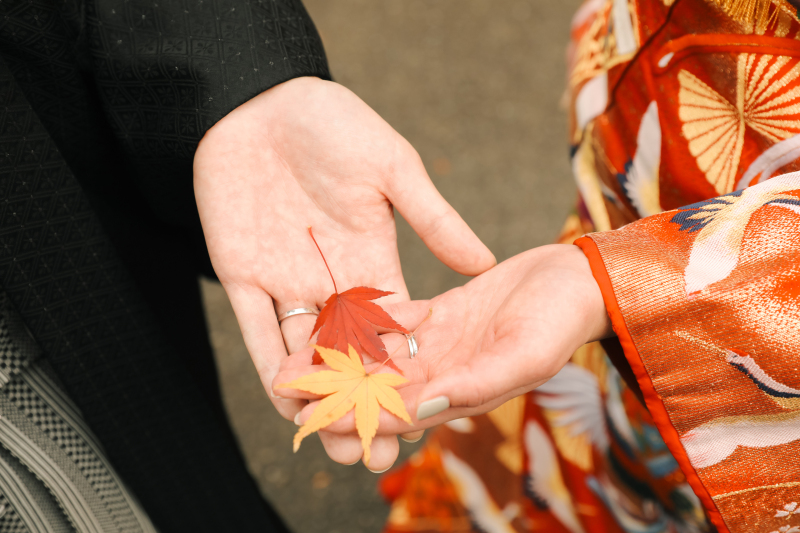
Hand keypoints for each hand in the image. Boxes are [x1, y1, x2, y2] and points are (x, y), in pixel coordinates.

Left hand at [193, 77, 494, 469]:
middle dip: (361, 401)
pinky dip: (268, 364)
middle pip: (349, 354)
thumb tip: (483, 265)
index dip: (404, 372)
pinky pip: (256, 329)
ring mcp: (287, 280)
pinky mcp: (245, 275)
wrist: (263, 99)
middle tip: (372, 454)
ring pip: (303, 352)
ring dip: (317, 396)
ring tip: (331, 442)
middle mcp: (332, 280)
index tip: (420, 415)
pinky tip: (283, 400)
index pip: (393, 329)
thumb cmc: (334, 121)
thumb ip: (432, 219)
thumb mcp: (393, 167)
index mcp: (373, 260)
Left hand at [275, 244, 611, 464]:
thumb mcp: (523, 355)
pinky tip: (328, 318)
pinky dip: (361, 323)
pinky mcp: (437, 314)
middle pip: (378, 389)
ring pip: (379, 358)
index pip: (399, 413)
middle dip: (335, 394)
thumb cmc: (561, 319)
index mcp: (460, 391)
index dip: (357, 418)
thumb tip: (424, 410)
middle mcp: (443, 373)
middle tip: (286, 394)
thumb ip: (475, 385)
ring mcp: (438, 344)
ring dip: (339, 362)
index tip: (315, 420)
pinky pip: (392, 322)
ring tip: (292, 361)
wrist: (578, 279)